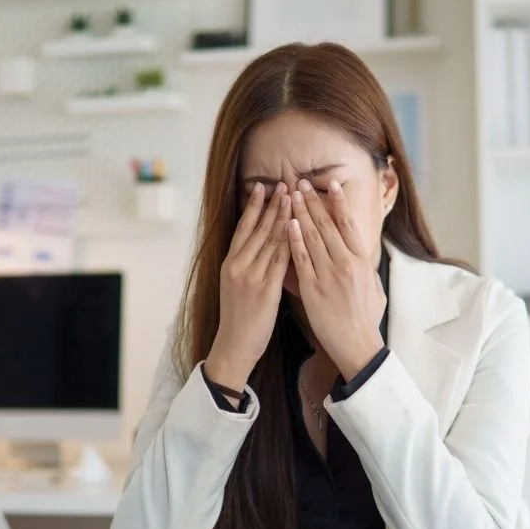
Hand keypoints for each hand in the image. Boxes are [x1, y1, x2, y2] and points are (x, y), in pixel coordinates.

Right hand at [205, 182, 291, 392]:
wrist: (234, 346)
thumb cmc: (239, 320)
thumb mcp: (235, 288)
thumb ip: (246, 267)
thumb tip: (258, 249)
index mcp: (230, 264)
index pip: (243, 228)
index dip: (254, 206)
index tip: (264, 187)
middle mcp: (238, 266)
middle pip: (258, 229)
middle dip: (273, 204)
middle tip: (285, 182)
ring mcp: (250, 276)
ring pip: (270, 240)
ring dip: (283, 216)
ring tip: (294, 197)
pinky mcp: (264, 289)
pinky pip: (280, 260)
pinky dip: (290, 241)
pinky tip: (299, 228)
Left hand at [288, 179, 385, 382]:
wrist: (357, 346)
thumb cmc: (366, 320)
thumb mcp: (375, 289)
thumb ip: (369, 269)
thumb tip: (366, 254)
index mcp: (362, 262)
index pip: (349, 225)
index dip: (338, 202)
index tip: (330, 184)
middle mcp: (347, 264)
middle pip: (328, 225)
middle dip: (313, 201)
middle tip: (301, 182)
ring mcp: (329, 275)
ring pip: (312, 237)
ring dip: (300, 213)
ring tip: (291, 195)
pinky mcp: (313, 289)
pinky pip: (301, 260)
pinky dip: (294, 240)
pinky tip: (287, 224)